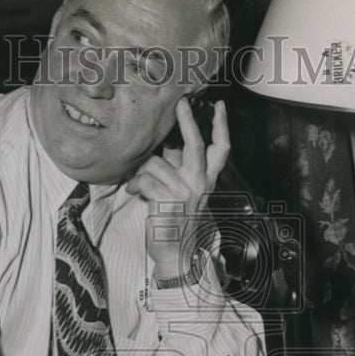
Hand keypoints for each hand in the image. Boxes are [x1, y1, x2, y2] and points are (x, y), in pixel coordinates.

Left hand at [125, 97, 229, 280]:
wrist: (174, 253)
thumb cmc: (175, 220)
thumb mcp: (184, 191)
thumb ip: (179, 168)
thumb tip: (168, 145)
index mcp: (207, 179)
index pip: (221, 149)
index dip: (221, 125)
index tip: (219, 105)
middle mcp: (199, 183)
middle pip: (195, 144)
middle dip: (187, 120)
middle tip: (181, 103)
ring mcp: (184, 192)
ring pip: (158, 162)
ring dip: (142, 170)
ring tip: (137, 180)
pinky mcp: (167, 201)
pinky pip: (145, 179)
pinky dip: (135, 184)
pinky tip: (133, 191)